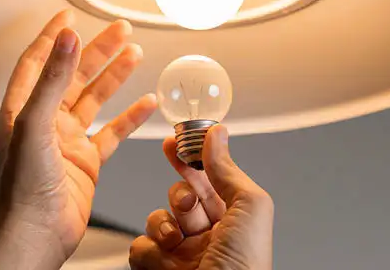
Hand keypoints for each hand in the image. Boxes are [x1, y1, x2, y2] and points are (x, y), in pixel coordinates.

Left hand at [0, 11, 156, 268]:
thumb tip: (65, 40)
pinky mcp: (87, 161)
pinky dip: (130, 116)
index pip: (38, 60)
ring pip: (96, 99)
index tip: (70, 15)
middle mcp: (46, 121)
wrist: (38, 233)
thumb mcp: (35, 124)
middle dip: (97, 50)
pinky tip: (146, 103)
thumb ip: (52, 80)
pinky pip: (112, 132)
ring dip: (115, 76)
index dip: (54, 36)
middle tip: (120, 30)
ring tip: (135, 54)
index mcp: (23, 108)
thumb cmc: (24, 188)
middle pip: (74, 74)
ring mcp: (68, 141)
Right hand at [129, 125, 273, 269]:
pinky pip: (140, 247)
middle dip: (181, 195)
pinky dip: (149, 250)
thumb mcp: (250, 207)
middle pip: (181, 195)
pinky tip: (166, 260)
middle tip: (189, 205)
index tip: (176, 139)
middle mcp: (209, 236)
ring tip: (179, 241)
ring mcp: (182, 255)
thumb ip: (228, 168)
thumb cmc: (245, 268)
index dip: (192, 157)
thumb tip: (216, 133)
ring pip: (156, 219)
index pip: (210, 179)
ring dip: (164, 224)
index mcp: (235, 219)